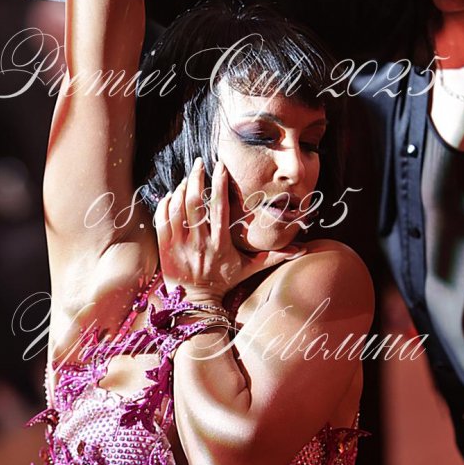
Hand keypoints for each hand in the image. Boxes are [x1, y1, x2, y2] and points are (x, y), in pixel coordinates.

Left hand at [154, 158, 303, 302]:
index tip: (220, 166)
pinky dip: (165, 203)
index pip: (220, 208)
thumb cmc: (223, 281)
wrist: (195, 301)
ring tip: (189, 177)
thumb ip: (274, 256)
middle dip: (197, 178)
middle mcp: (199, 242)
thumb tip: (301, 249)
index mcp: (220, 243)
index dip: (220, 185)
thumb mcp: (250, 269)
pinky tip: (172, 194)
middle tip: (200, 162)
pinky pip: (162, 220)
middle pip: (195, 203)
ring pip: (178, 208)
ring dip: (182, 189)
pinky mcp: (165, 247)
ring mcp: (180, 244)